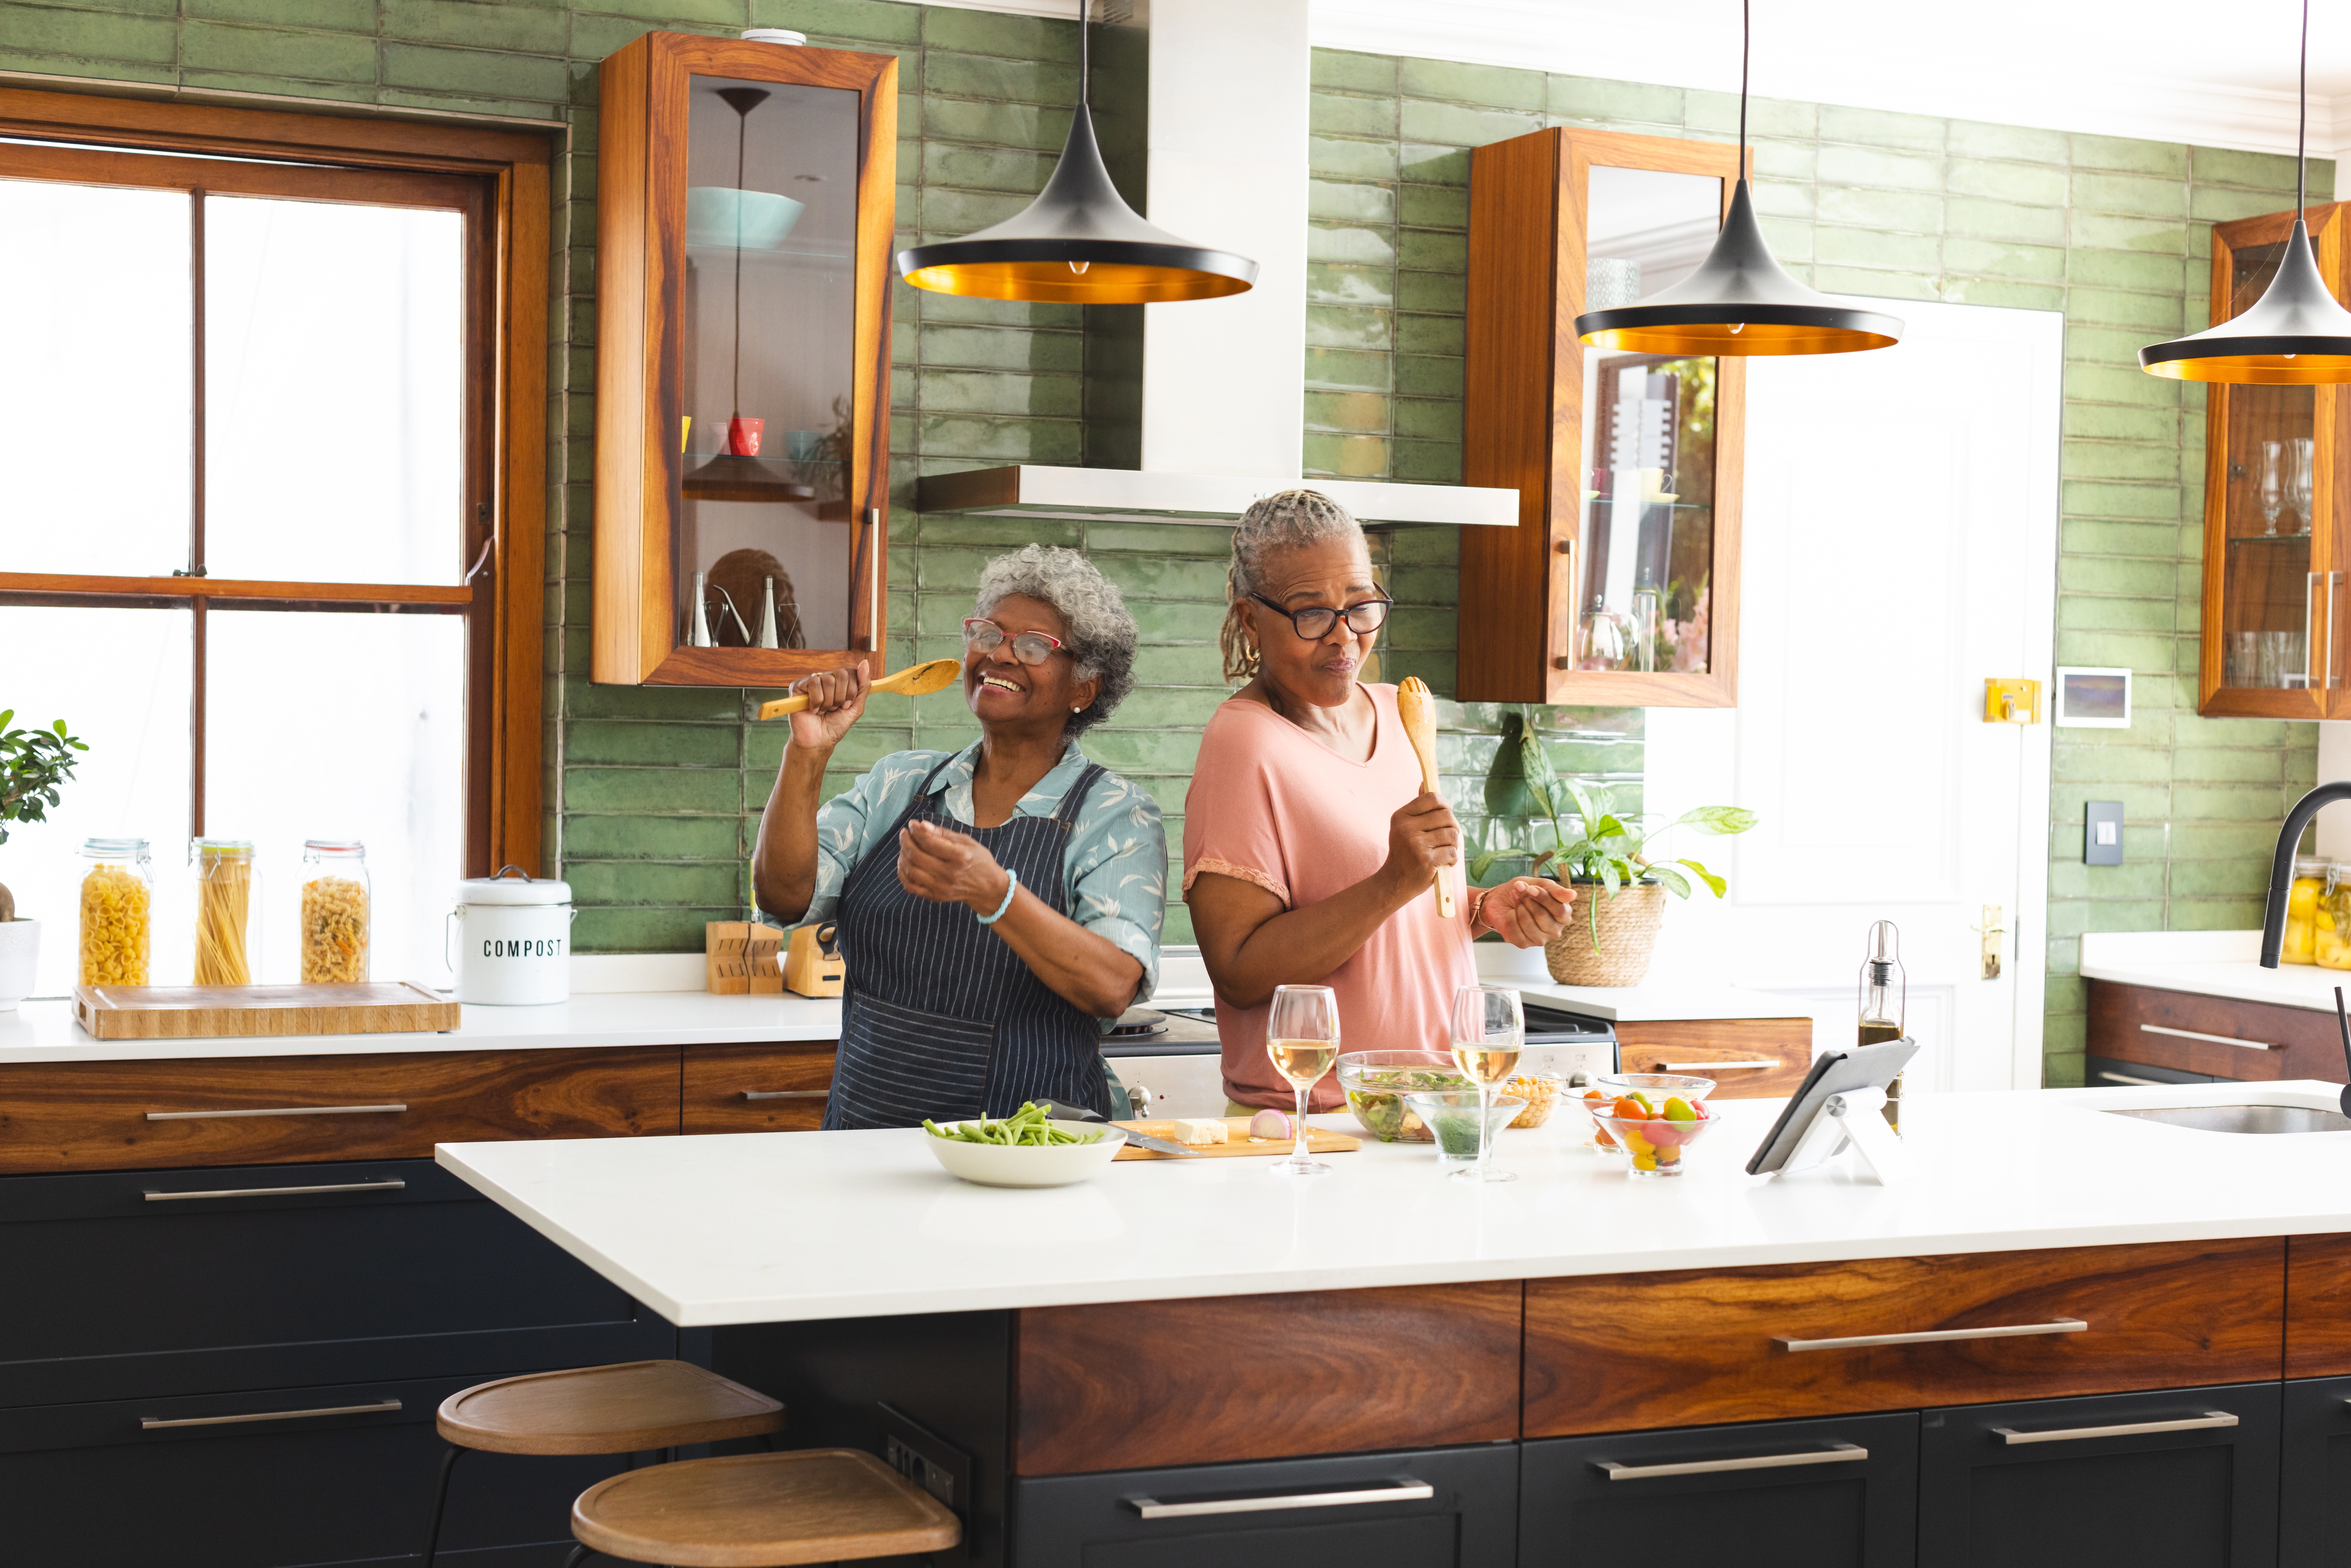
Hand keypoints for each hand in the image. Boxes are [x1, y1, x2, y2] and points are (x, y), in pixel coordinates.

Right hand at [787, 661, 868, 752]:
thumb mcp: (856, 707)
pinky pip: (814, 683)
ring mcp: (812, 681)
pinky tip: (813, 710)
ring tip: (823, 710)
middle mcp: (826, 679)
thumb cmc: (835, 726)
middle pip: (841, 675)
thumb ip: (863, 686)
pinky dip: (817, 701)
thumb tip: (864, 663)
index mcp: (839, 682)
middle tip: (833, 709)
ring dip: (828, 701)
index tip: (846, 706)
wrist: (819, 741)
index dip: (851, 691)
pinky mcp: (798, 686)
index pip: (852, 672)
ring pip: (828, 680)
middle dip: (841, 697)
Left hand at [898, 818, 1012, 912]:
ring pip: (910, 871)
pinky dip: (903, 874)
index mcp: (959, 857)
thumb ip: (943, 833)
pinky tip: (905, 864)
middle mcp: (949, 873)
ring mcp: (941, 887)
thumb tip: (922, 825)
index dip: (916, 831)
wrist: (987, 888)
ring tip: (904, 847)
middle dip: (905, 841)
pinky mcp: (935, 897)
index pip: (929, 842)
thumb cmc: (978, 861)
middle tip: (904, 834)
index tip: (912, 824)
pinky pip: (910, 887)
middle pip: (916, 856)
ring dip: (902, 856)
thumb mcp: (967, 841)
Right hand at [1380, 790, 1460, 900]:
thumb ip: (1418, 807)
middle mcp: (1406, 828)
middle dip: (1453, 826)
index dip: (1445, 804)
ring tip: (1443, 851)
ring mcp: (1416, 845)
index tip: (1446, 813)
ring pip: (1452, 835)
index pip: (1432, 798)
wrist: (1395, 882)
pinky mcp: (1426, 861)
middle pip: (1447, 816)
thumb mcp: (1405, 826)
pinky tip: (1442, 863)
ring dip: (1453, 845)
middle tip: (1448, 837)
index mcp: (1401, 816)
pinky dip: (1452, 859)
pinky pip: (1452, 852)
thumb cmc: (1405, 852)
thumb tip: (1425, 783)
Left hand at [1479, 877, 1573, 947]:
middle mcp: (1555, 929)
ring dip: (1519, 909)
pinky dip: (1511, 919)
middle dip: (1528, 901)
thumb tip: (1573, 895)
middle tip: (1519, 891)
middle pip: (1543, 917)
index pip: (1560, 910)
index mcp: (1563, 914)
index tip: (1531, 888)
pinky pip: (1517, 933)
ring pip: (1530, 926)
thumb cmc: (1524, 890)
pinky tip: (1511, 913)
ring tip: (1516, 900)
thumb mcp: (1540, 884)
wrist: (1500, 898)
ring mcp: (1540, 938)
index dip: (1544, 899)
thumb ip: (1556, 890)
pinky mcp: (1524, 943)